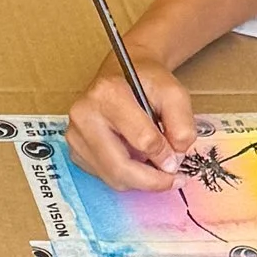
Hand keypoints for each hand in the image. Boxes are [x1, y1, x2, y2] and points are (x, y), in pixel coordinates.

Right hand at [62, 51, 196, 188]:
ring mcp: (75, 135)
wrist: (122, 75)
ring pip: (112, 177)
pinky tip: (135, 160)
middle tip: (172, 181)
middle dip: (151, 180)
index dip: (165, 155)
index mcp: (108, 94)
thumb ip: (182, 124)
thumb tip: (175, 158)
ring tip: (155, 168)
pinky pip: (104, 176)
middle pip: (119, 166)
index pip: (142, 140)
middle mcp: (84, 114)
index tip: (177, 160)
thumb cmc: (147, 83)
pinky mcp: (75, 150)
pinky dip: (125, 176)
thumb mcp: (174, 93)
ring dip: (139, 180)